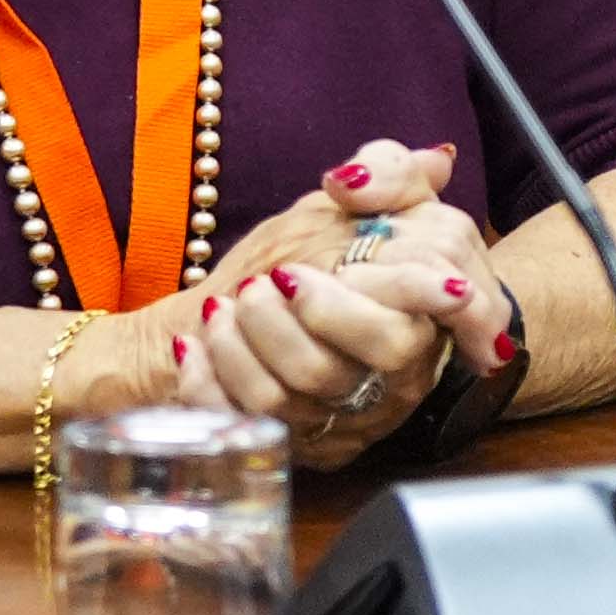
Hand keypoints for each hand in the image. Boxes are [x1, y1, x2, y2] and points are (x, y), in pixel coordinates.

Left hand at [170, 139, 515, 465]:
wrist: (303, 300)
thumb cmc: (345, 246)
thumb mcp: (381, 197)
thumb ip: (391, 173)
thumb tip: (355, 180)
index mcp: (421, 321)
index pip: (399, 335)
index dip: (340, 311)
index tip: (289, 274)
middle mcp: (392, 380)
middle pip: (334, 374)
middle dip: (277, 328)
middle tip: (254, 286)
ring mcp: (346, 416)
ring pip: (283, 402)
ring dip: (237, 349)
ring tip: (217, 308)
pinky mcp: (302, 441)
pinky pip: (243, 427)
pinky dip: (208, 385)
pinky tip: (194, 347)